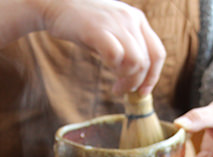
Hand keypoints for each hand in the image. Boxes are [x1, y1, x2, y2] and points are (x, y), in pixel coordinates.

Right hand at [41, 0, 165, 94]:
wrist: (55, 3)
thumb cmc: (82, 23)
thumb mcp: (111, 32)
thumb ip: (126, 50)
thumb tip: (135, 79)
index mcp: (138, 19)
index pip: (157, 52)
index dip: (153, 77)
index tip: (142, 92)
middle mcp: (131, 19)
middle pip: (147, 61)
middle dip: (136, 83)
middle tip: (121, 91)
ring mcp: (115, 23)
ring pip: (136, 61)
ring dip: (127, 79)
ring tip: (115, 85)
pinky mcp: (98, 29)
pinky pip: (116, 55)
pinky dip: (113, 68)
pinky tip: (106, 70)